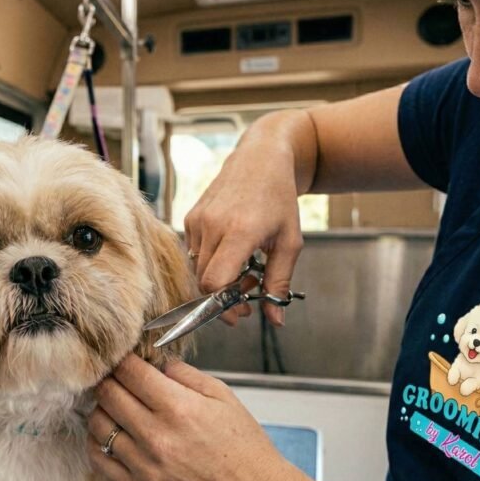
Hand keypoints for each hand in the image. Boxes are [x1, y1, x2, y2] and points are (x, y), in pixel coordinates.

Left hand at [86, 354, 304, 480]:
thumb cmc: (244, 447)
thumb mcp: (222, 396)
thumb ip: (184, 374)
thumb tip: (154, 361)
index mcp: (179, 408)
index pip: (129, 371)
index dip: (123, 359)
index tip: (124, 358)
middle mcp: (157, 436)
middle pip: (108, 394)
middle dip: (110, 379)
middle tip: (118, 379)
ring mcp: (145, 466)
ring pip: (98, 424)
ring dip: (103, 409)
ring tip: (117, 406)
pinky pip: (99, 459)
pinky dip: (97, 442)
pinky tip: (111, 434)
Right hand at [183, 111, 310, 326]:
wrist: (260, 159)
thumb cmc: (279, 199)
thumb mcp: (290, 243)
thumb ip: (279, 283)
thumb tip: (276, 321)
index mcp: (240, 231)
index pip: (214, 281)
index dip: (223, 304)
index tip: (240, 311)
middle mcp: (213, 225)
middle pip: (204, 281)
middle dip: (224, 295)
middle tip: (249, 289)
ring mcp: (197, 220)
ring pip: (197, 269)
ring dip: (218, 278)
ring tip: (244, 267)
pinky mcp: (189, 217)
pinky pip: (194, 253)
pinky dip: (211, 261)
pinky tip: (231, 250)